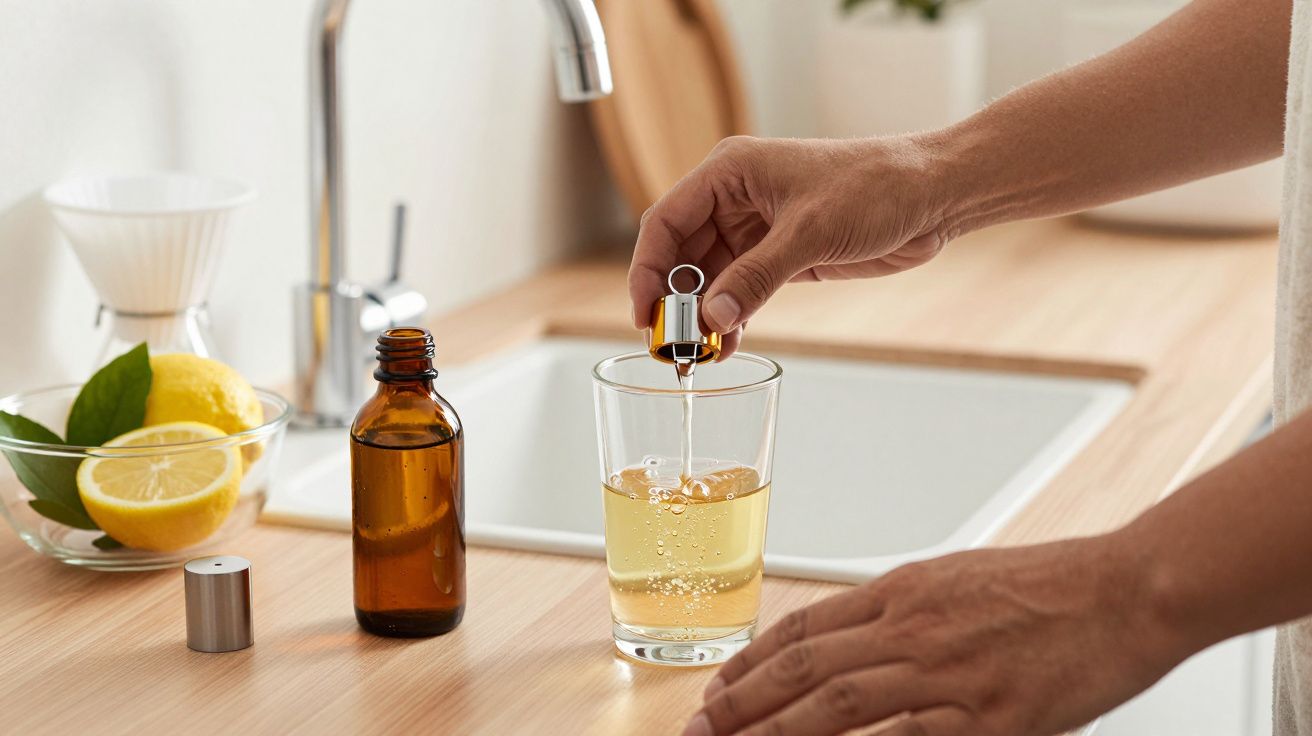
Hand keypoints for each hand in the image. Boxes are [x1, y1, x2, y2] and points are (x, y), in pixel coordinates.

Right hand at [628, 135, 948, 357]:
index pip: (665, 222)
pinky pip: (739, 289)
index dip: (647, 269)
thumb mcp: (810, 233)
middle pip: (681, 253)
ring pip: (708, 276)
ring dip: (702, 315)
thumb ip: (756, 277)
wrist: (931, 194)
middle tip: (671, 345)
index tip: (643, 313)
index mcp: (729, 172)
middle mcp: (735, 198)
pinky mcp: (780, 253)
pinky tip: (728, 344)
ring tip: (700, 354)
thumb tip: (712, 318)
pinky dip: (731, 316)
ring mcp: (756, 227)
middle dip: (673, 300)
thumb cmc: (876, 186)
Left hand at [682, 537, 1190, 735]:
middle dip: (745, 701)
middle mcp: (913, 628)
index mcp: (902, 591)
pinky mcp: (991, 716)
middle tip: (701, 727)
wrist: (1122, 590)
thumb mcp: (954, 578)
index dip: (753, 661)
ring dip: (779, 729)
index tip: (719, 687)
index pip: (805, 627)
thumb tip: (843, 636)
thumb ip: (897, 609)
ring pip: (842, 704)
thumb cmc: (1045, 584)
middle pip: (808, 667)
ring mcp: (949, 673)